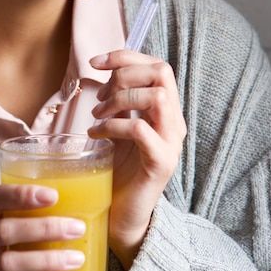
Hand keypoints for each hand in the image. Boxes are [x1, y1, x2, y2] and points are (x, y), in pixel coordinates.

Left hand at [88, 50, 185, 269]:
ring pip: (156, 96)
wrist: (123, 215)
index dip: (125, 56)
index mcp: (166, 110)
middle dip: (124, 75)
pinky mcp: (161, 163)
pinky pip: (141, 130)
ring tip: (98, 115)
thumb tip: (106, 71)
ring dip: (120, 99)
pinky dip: (114, 125)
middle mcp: (175, 122)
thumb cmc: (119, 169)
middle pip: (162, 73)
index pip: (157, 65)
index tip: (95, 62)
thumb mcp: (118, 125)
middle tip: (100, 98)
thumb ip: (120, 101)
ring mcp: (171, 142)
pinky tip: (97, 134)